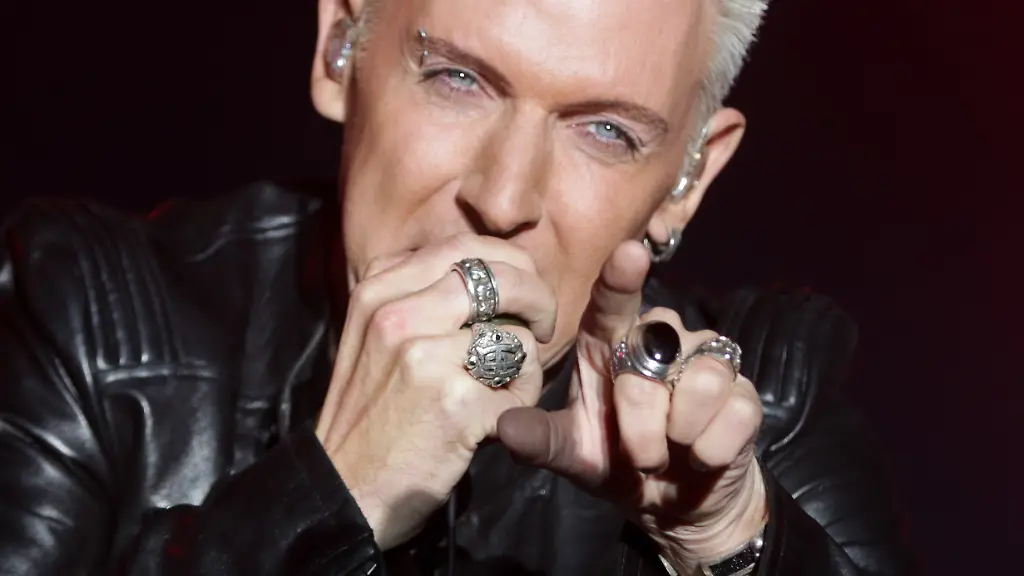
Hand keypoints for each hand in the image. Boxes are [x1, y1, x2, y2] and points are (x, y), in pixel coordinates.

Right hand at [315, 234, 557, 549]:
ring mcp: (425, 357)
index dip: (509, 263)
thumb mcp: (371, 334)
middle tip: (543, 325)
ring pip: (517, 333)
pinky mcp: (455, 402)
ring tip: (502, 386)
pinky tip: (495, 418)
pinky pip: (522, 382)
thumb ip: (416, 293)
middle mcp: (398, 314)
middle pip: (501, 277)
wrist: (343, 488)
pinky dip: (520, 401)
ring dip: (525, 362)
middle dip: (538, 297)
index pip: (464, 248)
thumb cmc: (368, 412)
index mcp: (378, 290)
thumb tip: (484, 265)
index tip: (522, 290)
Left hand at [498, 241, 766, 574]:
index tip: (629, 254)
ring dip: (679, 433)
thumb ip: (541, 441)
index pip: (613, 302)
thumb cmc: (617, 463)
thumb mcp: (574, 455)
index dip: (621, 279)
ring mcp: (706, 361)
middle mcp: (660, 339)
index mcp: (612, 344)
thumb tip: (506, 428)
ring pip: (699, 380)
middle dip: (640, 423)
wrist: (677, 502)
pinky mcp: (744, 393)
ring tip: (671, 452)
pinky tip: (703, 455)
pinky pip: (734, 412)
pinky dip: (713, 447)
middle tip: (638, 455)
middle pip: (652, 357)